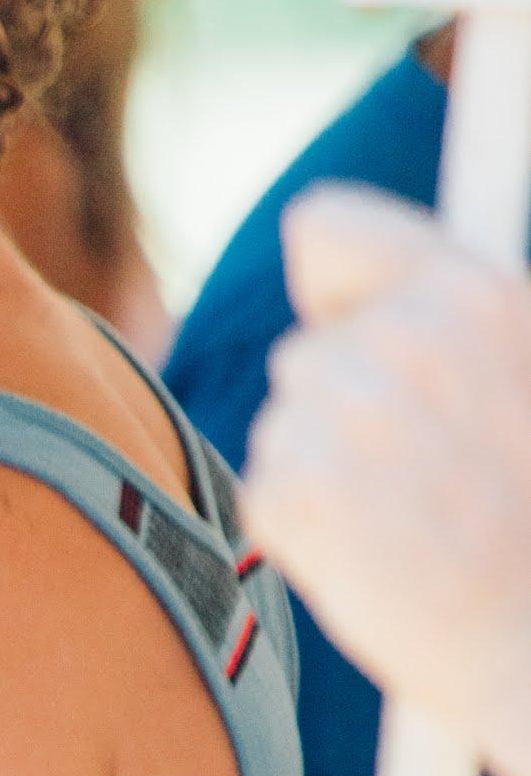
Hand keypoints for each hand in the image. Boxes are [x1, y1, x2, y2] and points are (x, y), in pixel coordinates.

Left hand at [248, 183, 530, 775]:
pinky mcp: (290, 493)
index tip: (360, 320)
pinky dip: (308, 523)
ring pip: (287, 419)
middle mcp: (404, 340)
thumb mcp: (528, 358)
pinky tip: (379, 548)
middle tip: (434, 466)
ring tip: (413, 510)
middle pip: (308, 351)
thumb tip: (306, 227)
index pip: (325, 230)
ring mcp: (341, 415)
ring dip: (330, 462)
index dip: (338, 284)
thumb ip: (440, 294)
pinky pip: (270, 483)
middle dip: (350, 401)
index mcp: (476, 292)